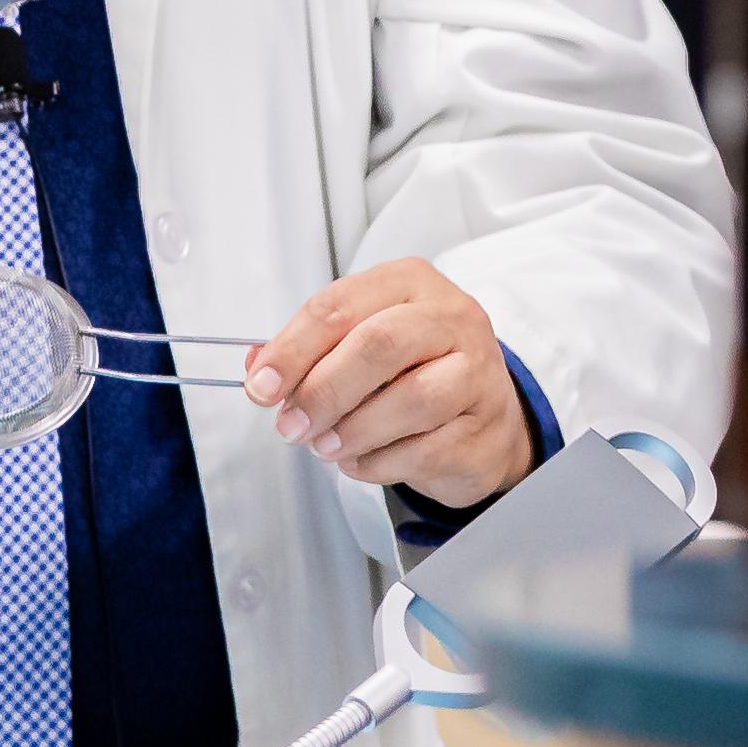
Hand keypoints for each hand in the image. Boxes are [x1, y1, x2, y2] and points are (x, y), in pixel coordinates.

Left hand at [246, 261, 532, 508]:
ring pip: (411, 398)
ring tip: (326, 446)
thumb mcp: (360, 346)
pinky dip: (379, 462)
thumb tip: (260, 369)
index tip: (262, 387)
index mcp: (409, 284)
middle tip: (291, 426)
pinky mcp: (486, 425)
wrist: (486, 421)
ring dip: (353, 430)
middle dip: (323, 391)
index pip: (340, 305)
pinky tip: (360, 460)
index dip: (293, 349)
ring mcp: (477, 371)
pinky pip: (426, 448)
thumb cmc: (417, 373)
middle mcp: (451, 318)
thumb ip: (310, 353)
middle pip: (379, 344)